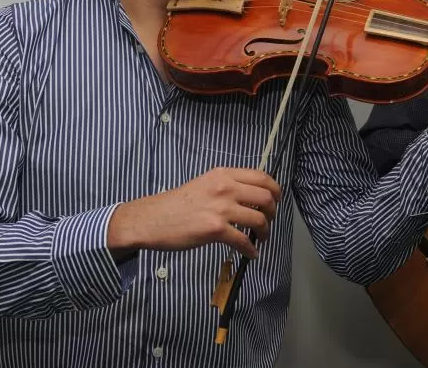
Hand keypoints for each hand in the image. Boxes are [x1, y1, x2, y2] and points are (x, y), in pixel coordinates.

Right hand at [107, 167, 280, 259]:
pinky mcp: (215, 229)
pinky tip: (251, 254)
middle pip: (266, 197)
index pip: (262, 177)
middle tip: (270, 220)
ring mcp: (220, 208)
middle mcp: (225, 187)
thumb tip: (251, 197)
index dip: (275, 190)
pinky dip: (250, 249)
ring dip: (265, 231)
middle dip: (273, 211)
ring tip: (262, 237)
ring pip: (258, 219)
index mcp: (223, 174)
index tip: (276, 200)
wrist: (152, 219)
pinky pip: (243, 240)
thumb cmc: (176, 204)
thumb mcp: (205, 183)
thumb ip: (227, 186)